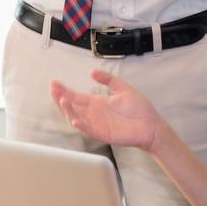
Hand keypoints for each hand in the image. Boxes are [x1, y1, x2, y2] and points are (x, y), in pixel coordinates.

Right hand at [50, 69, 166, 152]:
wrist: (152, 125)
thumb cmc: (139, 108)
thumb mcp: (123, 88)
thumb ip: (108, 79)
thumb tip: (92, 71)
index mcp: (97, 103)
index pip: (76, 96)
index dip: (64, 90)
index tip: (54, 82)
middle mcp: (94, 114)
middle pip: (72, 106)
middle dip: (61, 98)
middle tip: (53, 89)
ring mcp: (97, 124)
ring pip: (77, 118)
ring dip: (68, 110)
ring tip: (62, 100)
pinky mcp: (103, 134)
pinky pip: (89, 131)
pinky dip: (81, 126)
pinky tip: (74, 119)